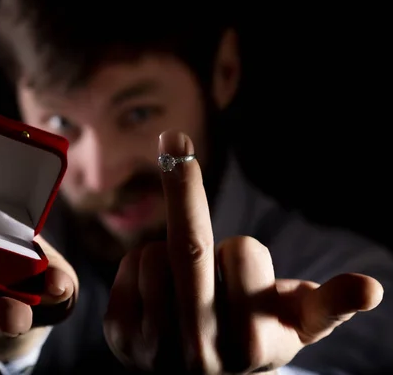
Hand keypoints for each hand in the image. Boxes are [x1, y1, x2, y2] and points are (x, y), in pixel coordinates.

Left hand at [103, 130, 383, 373]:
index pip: (244, 250)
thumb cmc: (254, 335)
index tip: (238, 259)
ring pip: (155, 253)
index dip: (243, 249)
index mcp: (251, 343)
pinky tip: (160, 296)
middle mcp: (200, 350)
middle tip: (175, 136)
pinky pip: (129, 266)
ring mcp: (154, 347)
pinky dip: (145, 266)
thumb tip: (371, 288)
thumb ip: (329, 306)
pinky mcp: (119, 336)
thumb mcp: (296, 325)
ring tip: (187, 287)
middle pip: (189, 247)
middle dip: (183, 183)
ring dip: (171, 253)